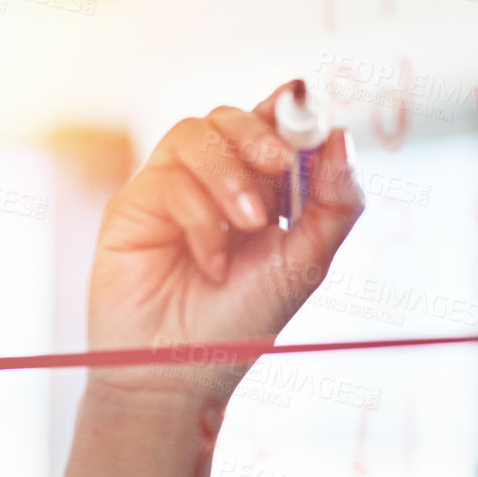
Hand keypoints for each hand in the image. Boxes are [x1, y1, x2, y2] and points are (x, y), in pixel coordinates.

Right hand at [85, 80, 363, 400]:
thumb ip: (334, 205)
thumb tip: (343, 139)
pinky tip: (212, 262)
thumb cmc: (242, 322)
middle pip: (231, 118)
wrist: (180, 371)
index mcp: (263, 190)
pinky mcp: (134, 204)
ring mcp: (171, 189)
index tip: (309, 105)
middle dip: (260, 134)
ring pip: (195, 135)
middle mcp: (215, 182)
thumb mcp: (306, 264)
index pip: (275, 128)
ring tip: (250, 224)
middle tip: (279, 165)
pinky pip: (167, 178)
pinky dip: (201, 218)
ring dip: (230, 175)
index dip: (291, 110)